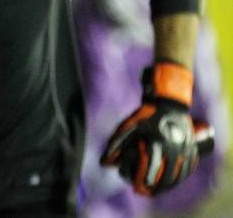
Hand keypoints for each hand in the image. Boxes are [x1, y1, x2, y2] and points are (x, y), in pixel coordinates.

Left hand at [102, 62, 202, 195]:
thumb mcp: (128, 126)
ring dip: (169, 185)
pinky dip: (182, 177)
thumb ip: (116, 144)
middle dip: (156, 187)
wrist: (169, 103)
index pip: (150, 169)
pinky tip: (174, 182)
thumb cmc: (146, 114)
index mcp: (157, 143)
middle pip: (166, 176)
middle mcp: (173, 148)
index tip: (137, 188)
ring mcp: (184, 149)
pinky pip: (189, 167)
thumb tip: (105, 163)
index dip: (143, 181)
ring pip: (179, 174)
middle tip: (146, 192)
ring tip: (158, 190)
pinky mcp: (191, 148)